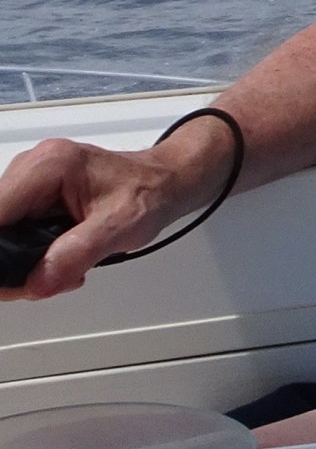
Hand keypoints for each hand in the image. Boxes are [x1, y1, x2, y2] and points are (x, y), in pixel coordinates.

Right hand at [0, 120, 232, 299]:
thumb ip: (77, 253)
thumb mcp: (121, 225)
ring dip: (23, 264)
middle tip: (46, 283)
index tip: (14, 282)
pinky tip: (60, 262)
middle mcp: (32, 167)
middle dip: (12, 265)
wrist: (165, 182)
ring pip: (1, 235)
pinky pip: (14, 233)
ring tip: (63, 271)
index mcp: (48, 166)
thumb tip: (37, 281)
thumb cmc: (149, 192)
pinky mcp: (32, 196)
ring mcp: (29, 182)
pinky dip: (31, 255)